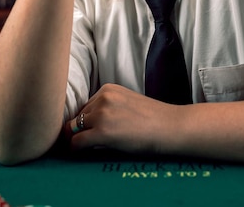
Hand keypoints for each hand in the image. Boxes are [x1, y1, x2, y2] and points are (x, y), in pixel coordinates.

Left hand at [65, 84, 182, 155]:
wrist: (169, 127)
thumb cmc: (152, 119)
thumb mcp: (126, 102)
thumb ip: (108, 107)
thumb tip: (87, 123)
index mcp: (108, 89)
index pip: (85, 106)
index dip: (83, 122)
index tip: (84, 132)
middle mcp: (103, 97)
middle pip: (77, 116)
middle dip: (77, 130)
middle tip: (81, 143)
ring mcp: (102, 113)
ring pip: (73, 128)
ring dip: (76, 139)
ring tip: (83, 149)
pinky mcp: (102, 131)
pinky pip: (77, 141)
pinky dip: (75, 149)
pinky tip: (82, 153)